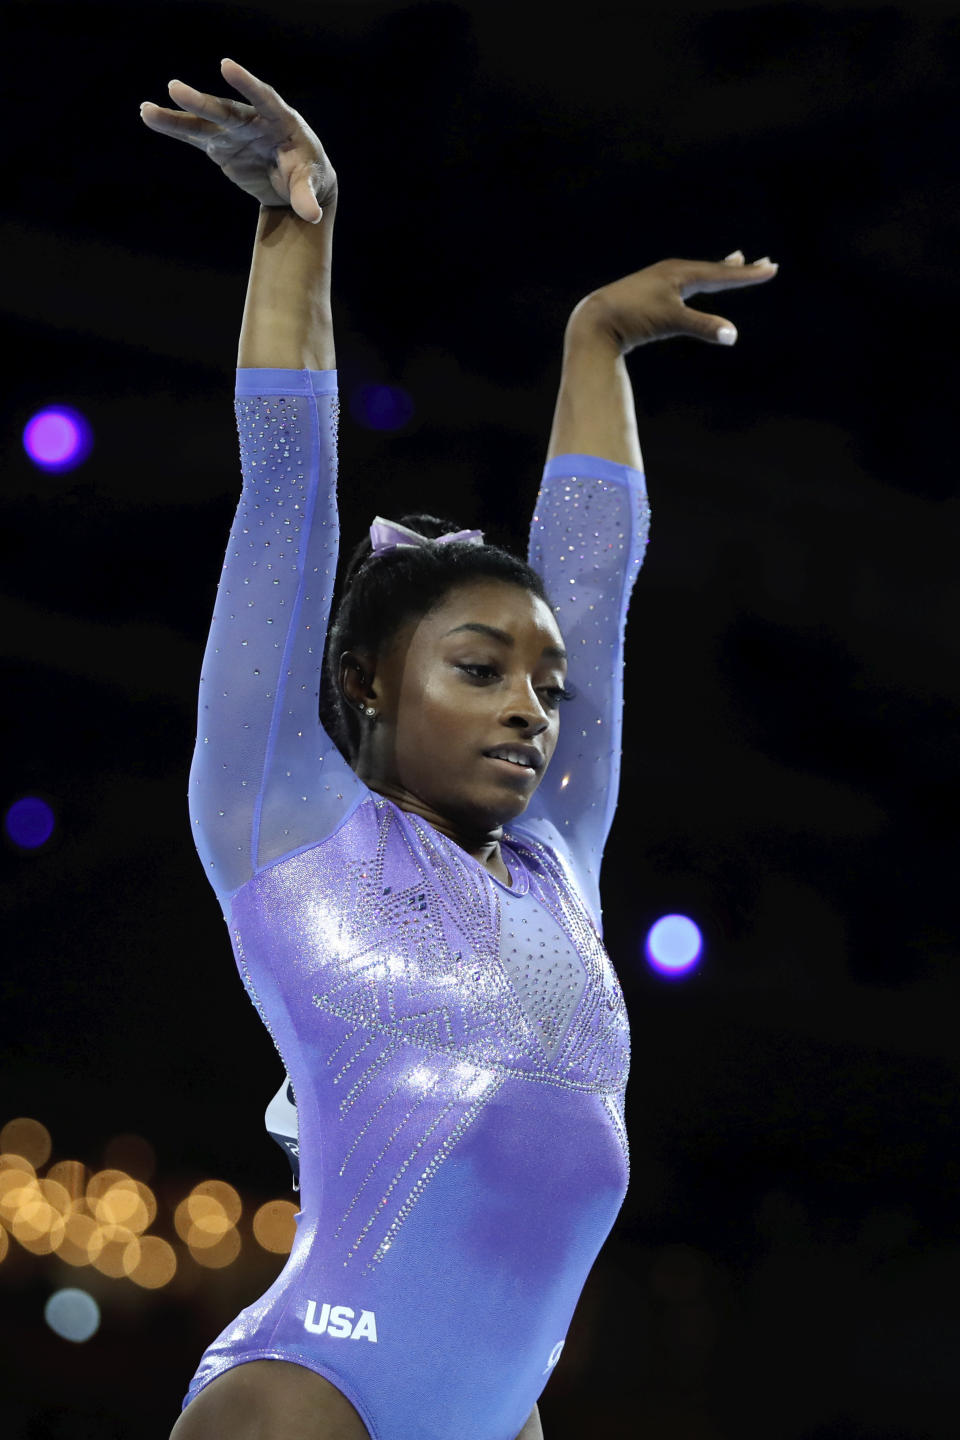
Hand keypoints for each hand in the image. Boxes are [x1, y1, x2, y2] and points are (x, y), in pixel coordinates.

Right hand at [139, 58, 336, 221]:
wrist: (295, 183)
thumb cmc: (308, 176)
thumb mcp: (311, 185)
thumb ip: (306, 197)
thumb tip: (310, 214)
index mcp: (281, 121)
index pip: (264, 98)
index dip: (246, 84)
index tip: (226, 66)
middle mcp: (253, 120)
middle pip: (225, 110)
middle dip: (201, 102)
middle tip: (175, 88)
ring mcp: (234, 132)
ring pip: (202, 122)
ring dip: (176, 116)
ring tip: (147, 110)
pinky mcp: (220, 145)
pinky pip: (193, 136)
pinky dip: (173, 129)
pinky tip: (149, 117)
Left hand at [579, 251, 777, 354]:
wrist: (594, 320)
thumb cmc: (632, 318)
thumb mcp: (671, 322)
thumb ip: (703, 327)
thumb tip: (733, 335)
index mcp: (680, 273)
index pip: (722, 273)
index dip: (747, 275)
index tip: (772, 269)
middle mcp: (672, 272)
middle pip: (713, 269)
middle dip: (738, 269)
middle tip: (764, 262)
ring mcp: (660, 282)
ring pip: (698, 275)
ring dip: (719, 270)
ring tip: (736, 261)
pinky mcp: (651, 296)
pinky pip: (684, 286)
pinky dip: (698, 283)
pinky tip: (695, 287)